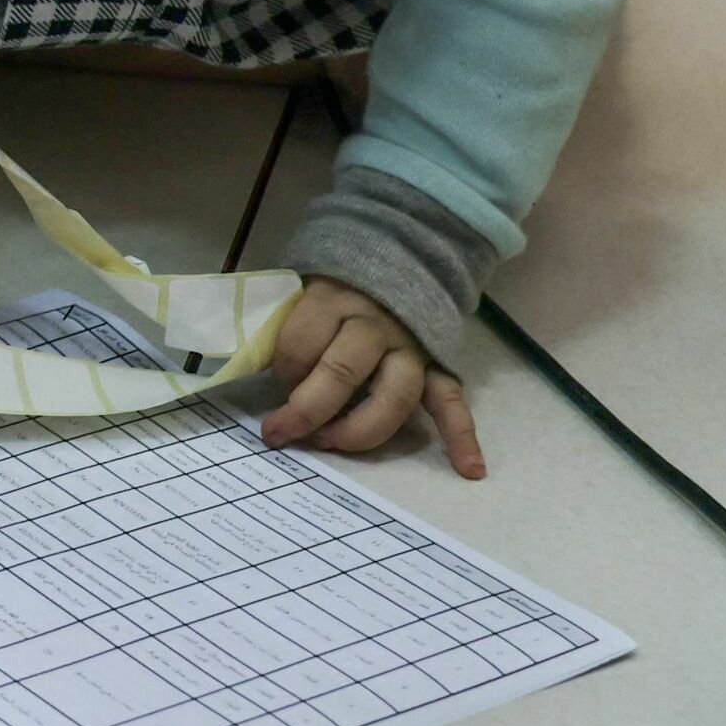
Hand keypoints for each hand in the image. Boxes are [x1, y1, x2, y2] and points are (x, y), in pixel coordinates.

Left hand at [257, 277, 482, 474]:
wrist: (396, 257)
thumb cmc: (334, 290)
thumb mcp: (302, 292)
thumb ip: (286, 328)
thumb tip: (257, 372)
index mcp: (332, 300)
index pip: (300, 342)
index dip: (284, 371)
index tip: (274, 385)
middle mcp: (374, 325)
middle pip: (342, 372)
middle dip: (308, 410)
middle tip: (283, 433)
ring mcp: (410, 347)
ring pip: (394, 394)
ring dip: (363, 428)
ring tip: (334, 444)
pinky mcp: (437, 365)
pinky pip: (452, 399)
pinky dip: (463, 435)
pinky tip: (469, 468)